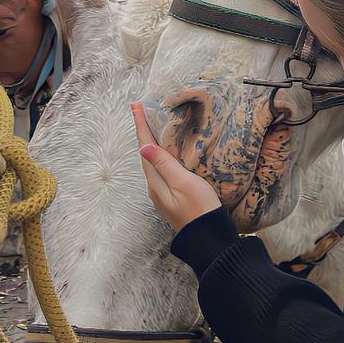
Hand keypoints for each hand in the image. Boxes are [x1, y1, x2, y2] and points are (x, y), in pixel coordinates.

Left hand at [131, 101, 221, 232]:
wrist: (207, 237)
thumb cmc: (199, 207)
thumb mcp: (183, 183)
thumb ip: (164, 165)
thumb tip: (143, 148)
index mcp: (156, 181)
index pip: (145, 148)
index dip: (141, 126)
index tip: (135, 106)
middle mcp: (155, 186)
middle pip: (145, 153)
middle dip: (142, 131)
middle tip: (140, 110)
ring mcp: (163, 192)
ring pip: (152, 161)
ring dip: (149, 141)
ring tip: (149, 125)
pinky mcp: (172, 195)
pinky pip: (160, 168)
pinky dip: (159, 153)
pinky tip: (164, 151)